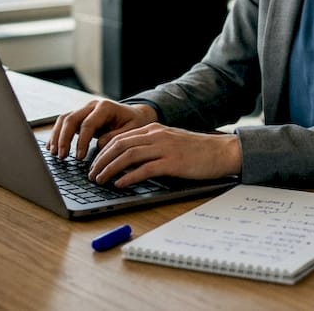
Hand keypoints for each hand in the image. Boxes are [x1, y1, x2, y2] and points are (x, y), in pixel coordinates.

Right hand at [46, 99, 157, 159]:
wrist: (135, 115)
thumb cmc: (134, 123)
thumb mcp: (131, 131)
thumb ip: (115, 137)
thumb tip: (99, 145)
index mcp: (105, 107)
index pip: (88, 124)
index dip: (81, 141)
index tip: (79, 157)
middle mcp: (92, 105)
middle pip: (71, 119)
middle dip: (64, 139)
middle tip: (62, 156)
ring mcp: (84, 109)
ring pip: (64, 119)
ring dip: (57, 136)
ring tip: (54, 153)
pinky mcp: (80, 116)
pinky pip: (64, 123)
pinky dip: (57, 134)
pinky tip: (52, 147)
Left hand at [89, 124, 242, 187]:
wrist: (222, 152)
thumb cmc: (197, 151)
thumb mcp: (170, 142)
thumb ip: (151, 146)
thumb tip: (128, 160)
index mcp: (154, 129)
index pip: (120, 137)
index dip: (103, 151)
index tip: (94, 163)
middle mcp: (157, 135)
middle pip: (119, 145)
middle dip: (101, 160)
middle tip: (91, 174)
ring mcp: (165, 148)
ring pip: (128, 155)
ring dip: (110, 168)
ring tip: (100, 180)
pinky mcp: (173, 163)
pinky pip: (145, 169)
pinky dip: (129, 177)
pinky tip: (120, 184)